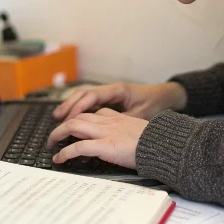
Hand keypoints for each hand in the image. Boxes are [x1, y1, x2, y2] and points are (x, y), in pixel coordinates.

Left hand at [47, 108, 146, 168]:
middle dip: (63, 123)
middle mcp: (109, 121)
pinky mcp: (104, 146)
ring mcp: (105, 132)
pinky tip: (59, 158)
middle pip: (79, 116)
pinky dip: (65, 152)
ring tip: (51, 144)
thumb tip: (124, 144)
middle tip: (55, 135)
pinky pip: (78, 147)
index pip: (94, 112)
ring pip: (73, 126)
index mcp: (118, 118)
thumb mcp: (141, 132)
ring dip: (58, 134)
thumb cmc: (156, 142)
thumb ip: (129, 134)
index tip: (74, 124)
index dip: (81, 117)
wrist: (163, 144)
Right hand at [53, 81, 185, 121]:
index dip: (78, 107)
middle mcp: (111, 89)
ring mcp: (110, 93)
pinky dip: (80, 108)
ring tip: (59, 117)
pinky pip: (90, 101)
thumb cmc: (155, 104)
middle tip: (56, 118)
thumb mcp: (140, 116)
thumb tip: (105, 134)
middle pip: (84, 93)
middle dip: (69, 105)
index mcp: (118, 90)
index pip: (92, 96)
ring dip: (72, 105)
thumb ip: (121, 123)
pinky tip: (72, 118)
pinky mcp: (111, 99)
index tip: (68, 118)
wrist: (167, 97)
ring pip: (85, 96)